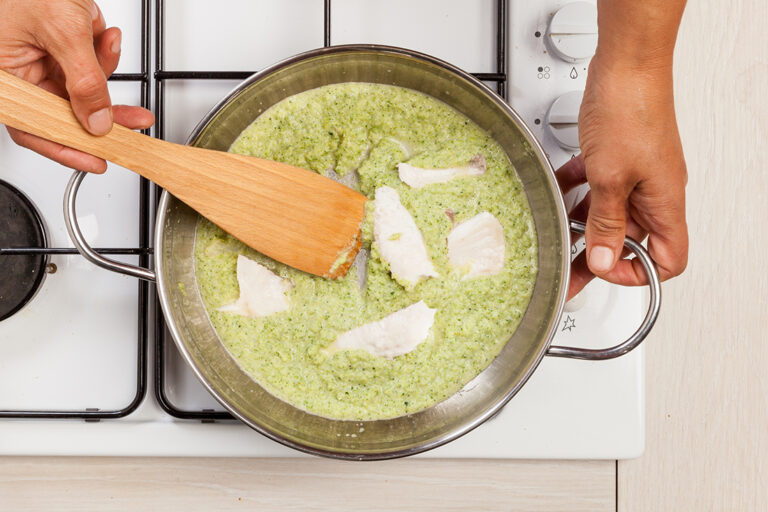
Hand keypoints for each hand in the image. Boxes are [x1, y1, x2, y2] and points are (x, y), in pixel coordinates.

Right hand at [0, 0, 153, 172]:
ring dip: (105, 72)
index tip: (97, 161)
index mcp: (5, 76)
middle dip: (104, 113)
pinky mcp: (61, 49)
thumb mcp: (62, 31)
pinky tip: (105, 35)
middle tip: (133, 123)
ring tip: (108, 45)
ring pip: (83, 90)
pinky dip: (103, 54)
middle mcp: (20, 72)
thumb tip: (98, 121)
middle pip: (65, 112)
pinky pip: (89, 66)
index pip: (33, 127)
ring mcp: (41, 61)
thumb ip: (84, 81)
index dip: (66, 149)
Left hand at [556, 56, 688, 299]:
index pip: (667, 261)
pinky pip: (600, 186)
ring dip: (583, 223)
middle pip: (630, 240)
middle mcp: (655, 193)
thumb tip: (602, 260)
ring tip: (556, 231)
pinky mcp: (621, 158)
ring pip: (610, 213)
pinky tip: (560, 188)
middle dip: (596, 254)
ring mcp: (638, 175)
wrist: (627, 64)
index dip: (635, 274)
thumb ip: (605, 223)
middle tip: (566, 266)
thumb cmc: (630, 110)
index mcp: (664, 204)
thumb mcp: (611, 178)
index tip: (601, 270)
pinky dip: (579, 190)